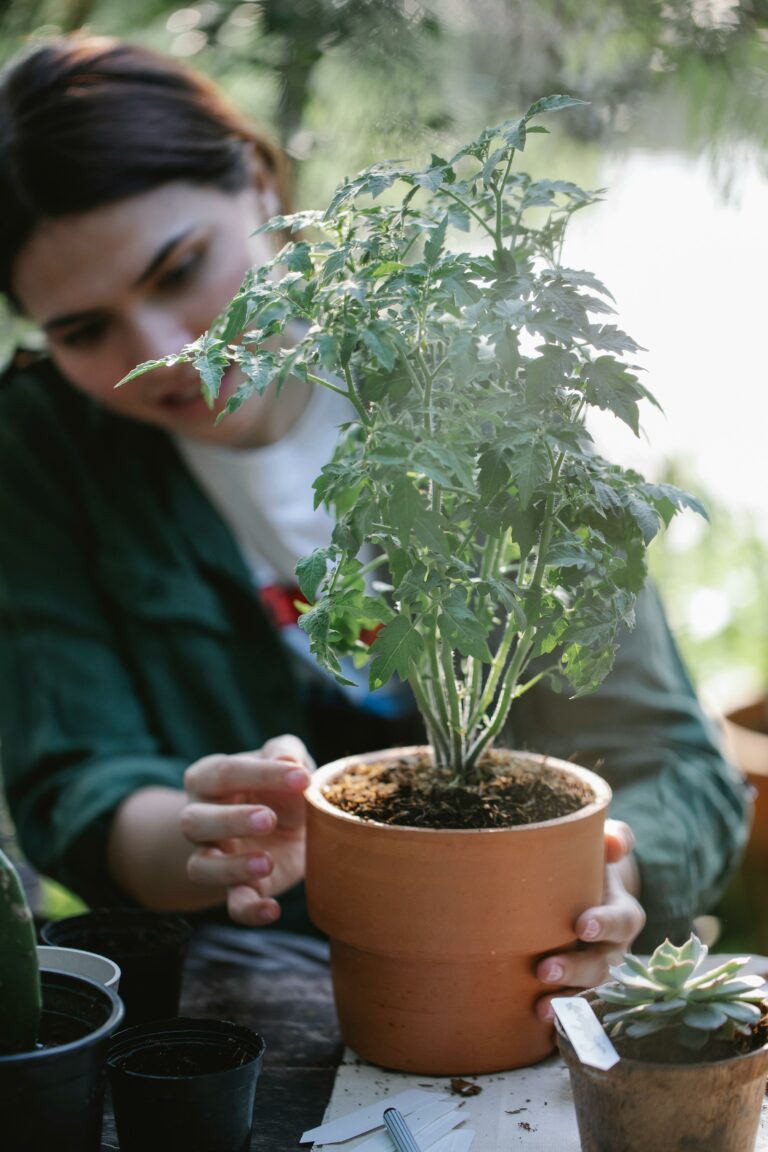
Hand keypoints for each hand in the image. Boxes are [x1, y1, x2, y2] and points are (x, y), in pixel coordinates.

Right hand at [180, 735, 313, 926]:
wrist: (293, 826)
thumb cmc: (282, 786)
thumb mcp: (288, 760)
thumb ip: (286, 751)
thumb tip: (287, 758)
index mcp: (209, 778)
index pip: (225, 773)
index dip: (262, 774)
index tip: (302, 778)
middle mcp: (200, 817)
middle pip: (196, 821)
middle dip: (231, 820)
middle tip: (268, 819)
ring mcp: (213, 856)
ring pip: (201, 867)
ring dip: (232, 867)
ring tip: (267, 863)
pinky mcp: (235, 888)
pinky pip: (231, 904)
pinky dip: (249, 910)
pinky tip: (273, 909)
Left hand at [535, 819, 645, 1020]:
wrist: (582, 891)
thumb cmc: (590, 864)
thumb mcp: (603, 846)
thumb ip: (614, 838)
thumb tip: (615, 842)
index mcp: (623, 912)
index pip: (622, 920)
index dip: (605, 923)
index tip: (581, 924)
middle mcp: (617, 948)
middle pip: (604, 965)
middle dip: (576, 969)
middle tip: (544, 968)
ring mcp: (599, 972)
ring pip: (590, 992)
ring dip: (566, 998)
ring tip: (539, 1007)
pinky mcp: (581, 988)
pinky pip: (576, 1005)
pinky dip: (560, 1015)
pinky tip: (535, 1021)